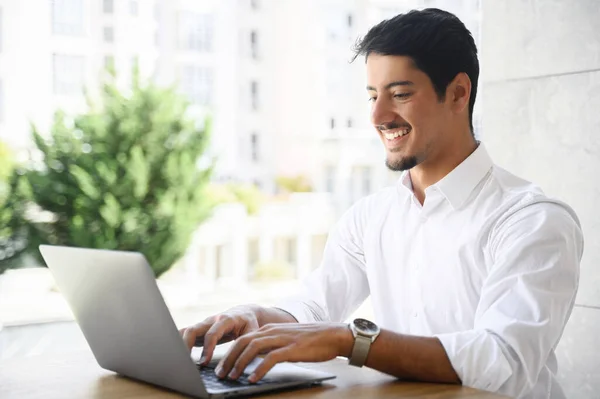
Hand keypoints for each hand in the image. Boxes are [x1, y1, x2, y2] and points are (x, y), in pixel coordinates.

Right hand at [179, 305, 262, 364]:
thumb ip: (246, 344)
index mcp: (225, 320)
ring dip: (180, 345)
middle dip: (186, 346)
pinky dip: (179, 343)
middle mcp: (211, 321)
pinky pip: (185, 334)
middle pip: (193, 330)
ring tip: (178, 361)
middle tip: (186, 363)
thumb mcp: (252, 332)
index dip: (207, 348)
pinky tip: (177, 356)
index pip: (212, 333)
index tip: (203, 362)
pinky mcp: (200, 330)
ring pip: (186, 331)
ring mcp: (203, 324)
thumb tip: (240, 361)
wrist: (245, 313)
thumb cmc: (249, 324)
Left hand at [215, 322, 352, 382]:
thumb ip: (271, 345)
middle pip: (243, 342)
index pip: (242, 339)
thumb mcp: (286, 339)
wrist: (333, 335)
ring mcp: (281, 339)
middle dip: (228, 359)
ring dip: (239, 364)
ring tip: (232, 377)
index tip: (221, 366)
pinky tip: (252, 378)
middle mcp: (272, 331)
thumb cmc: (311, 340)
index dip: (229, 352)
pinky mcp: (291, 348)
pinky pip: (270, 358)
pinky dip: (258, 369)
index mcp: (270, 329)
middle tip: (220, 373)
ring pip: (252, 348)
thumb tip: (256, 359)